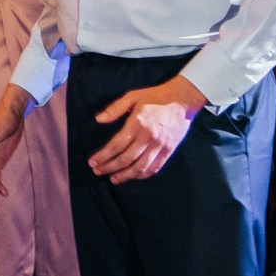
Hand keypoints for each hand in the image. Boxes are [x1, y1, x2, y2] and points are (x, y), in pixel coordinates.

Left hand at [87, 77, 204, 183]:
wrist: (183, 100)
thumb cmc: (155, 97)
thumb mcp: (132, 96)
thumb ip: (115, 109)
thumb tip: (98, 119)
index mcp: (137, 124)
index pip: (116, 145)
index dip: (103, 156)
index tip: (92, 162)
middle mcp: (149, 138)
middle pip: (126, 159)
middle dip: (109, 167)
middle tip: (97, 171)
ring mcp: (160, 146)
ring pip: (140, 167)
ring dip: (125, 175)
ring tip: (113, 179)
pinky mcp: (169, 151)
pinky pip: (155, 167)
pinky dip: (143, 175)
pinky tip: (133, 176)